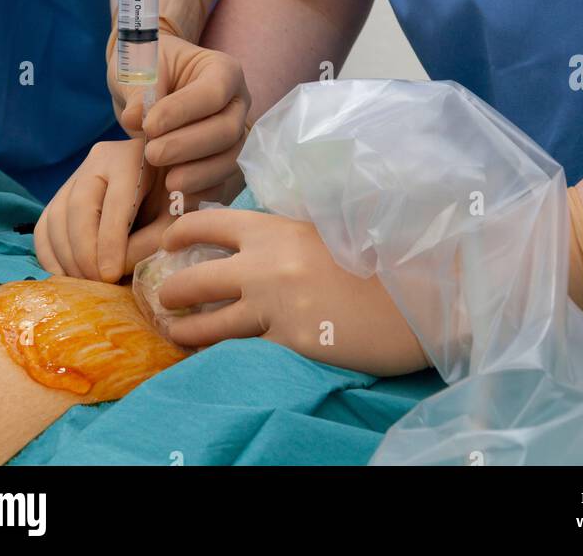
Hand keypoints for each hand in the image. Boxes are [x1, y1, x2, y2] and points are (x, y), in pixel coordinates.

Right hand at [34, 140, 176, 282]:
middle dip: (85, 252)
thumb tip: (112, 271)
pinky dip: (50, 255)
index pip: (115, 202)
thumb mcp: (176, 215)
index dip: (110, 242)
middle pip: (79, 208)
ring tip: (85, 284)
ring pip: (56, 217)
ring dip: (66, 257)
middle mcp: (99, 159)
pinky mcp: (62, 194)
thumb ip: (151, 240)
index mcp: (133, 157)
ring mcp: (77, 175)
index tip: (111, 275)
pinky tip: (66, 278)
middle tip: (98, 283)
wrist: (166, 178)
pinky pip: (45, 225)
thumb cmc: (176, 196)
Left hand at [114, 41, 249, 205]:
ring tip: (165, 182)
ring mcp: (236, 135)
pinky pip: (224, 184)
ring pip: (230, 160)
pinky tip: (177, 198)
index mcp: (223, 71)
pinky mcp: (226, 163)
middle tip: (152, 154)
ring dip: (198, 175)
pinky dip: (202, 194)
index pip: (213, 92)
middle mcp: (237, 103)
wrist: (150, 86)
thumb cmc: (149, 70)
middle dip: (189, 146)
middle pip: (227, 130)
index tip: (149, 126)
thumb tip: (135, 118)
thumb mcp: (140, 68)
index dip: (183, 111)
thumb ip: (140, 90)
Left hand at [157, 210, 428, 376]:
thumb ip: (287, 229)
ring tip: (175, 333)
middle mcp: (266, 263)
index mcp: (275, 228)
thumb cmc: (379, 256)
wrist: (419, 293)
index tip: (167, 243)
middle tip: (163, 297)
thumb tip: (258, 233)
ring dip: (183, 330)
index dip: (179, 232)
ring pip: (207, 324)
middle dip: (170, 291)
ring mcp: (275, 306)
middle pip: (195, 277)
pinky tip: (212, 359)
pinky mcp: (289, 343)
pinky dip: (220, 356)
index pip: (209, 222)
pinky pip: (239, 352)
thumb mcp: (327, 227)